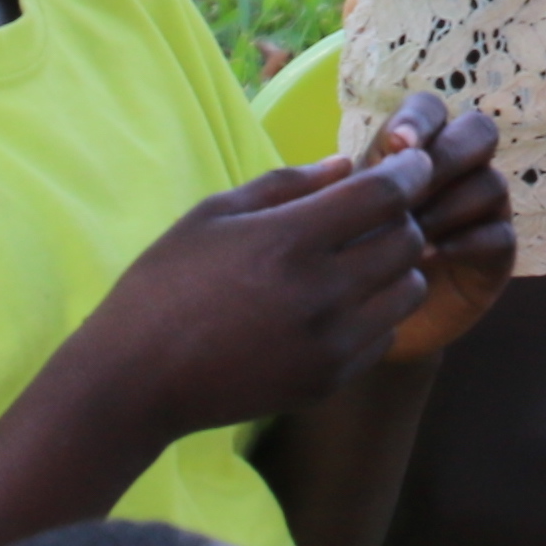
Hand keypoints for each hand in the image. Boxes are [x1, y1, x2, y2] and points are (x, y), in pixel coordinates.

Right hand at [68, 147, 453, 438]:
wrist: (135, 380)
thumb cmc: (164, 285)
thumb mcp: (213, 215)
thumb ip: (286, 184)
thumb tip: (346, 165)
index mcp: (290, 241)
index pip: (387, 194)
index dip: (408, 172)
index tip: (408, 164)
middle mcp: (320, 293)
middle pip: (409, 240)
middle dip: (401, 218)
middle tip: (374, 216)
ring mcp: (329, 343)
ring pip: (410, 291)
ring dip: (396, 268)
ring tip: (359, 263)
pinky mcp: (329, 381)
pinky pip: (385, 336)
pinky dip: (376, 315)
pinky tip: (336, 308)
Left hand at [363, 94, 516, 364]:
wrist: (365, 321)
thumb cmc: (344, 259)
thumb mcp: (333, 218)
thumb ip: (339, 188)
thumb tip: (337, 164)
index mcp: (416, 151)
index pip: (431, 110)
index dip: (419, 119)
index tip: (395, 146)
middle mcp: (456, 172)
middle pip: (479, 132)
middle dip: (447, 155)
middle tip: (412, 189)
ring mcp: (481, 210)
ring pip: (491, 182)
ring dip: (449, 205)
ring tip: (410, 233)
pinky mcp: (495, 254)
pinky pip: (499, 234)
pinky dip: (465, 241)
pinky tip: (427, 259)